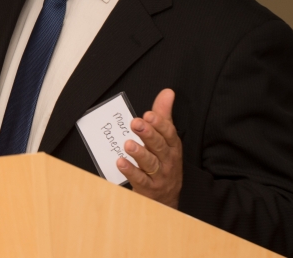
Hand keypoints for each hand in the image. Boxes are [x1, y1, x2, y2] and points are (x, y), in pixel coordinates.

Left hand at [117, 88, 182, 208]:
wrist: (167, 199)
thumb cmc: (165, 162)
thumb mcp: (166, 139)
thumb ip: (164, 115)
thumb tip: (167, 92)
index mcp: (172, 147)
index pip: (169, 134)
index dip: (160, 124)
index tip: (148, 114)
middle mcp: (168, 161)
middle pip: (159, 147)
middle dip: (148, 134)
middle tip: (136, 123)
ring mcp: (159, 176)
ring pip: (150, 164)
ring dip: (139, 153)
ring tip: (128, 144)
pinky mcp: (148, 189)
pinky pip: (140, 180)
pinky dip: (130, 171)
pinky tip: (120, 162)